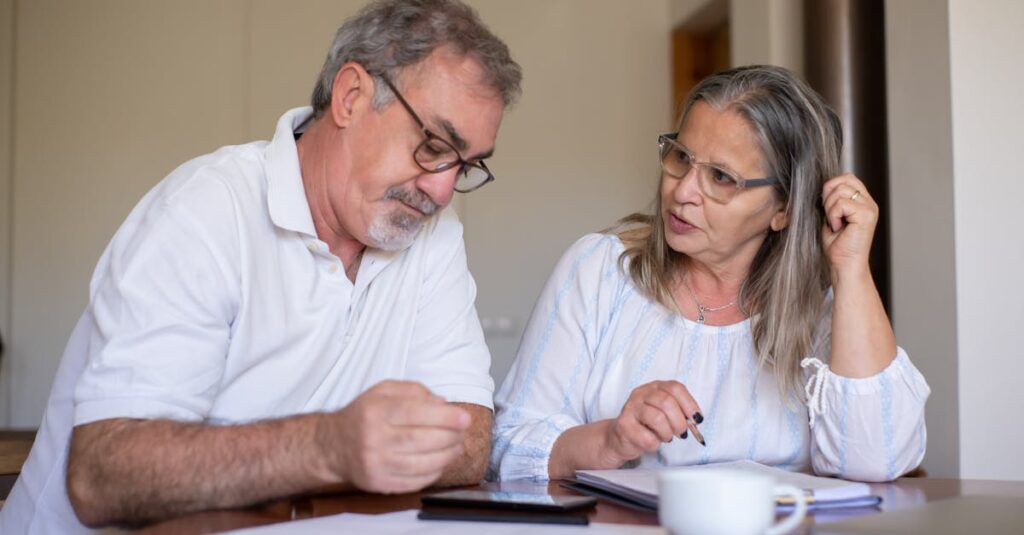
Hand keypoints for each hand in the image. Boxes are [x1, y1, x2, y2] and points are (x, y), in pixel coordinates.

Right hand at [316, 380, 470, 493]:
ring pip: (421, 464)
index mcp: (375, 411)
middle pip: (421, 440)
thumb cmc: (365, 415)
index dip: (444, 417)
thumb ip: (415, 391)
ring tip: (456, 446)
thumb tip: (444, 404)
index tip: (465, 418)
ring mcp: (375, 464)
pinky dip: (434, 472)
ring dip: (447, 456)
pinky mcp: (378, 483)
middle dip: (450, 437)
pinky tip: (440, 462)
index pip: (415, 413)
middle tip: (462, 432)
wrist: (333, 445)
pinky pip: (414, 481)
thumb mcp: (384, 391)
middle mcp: (373, 438)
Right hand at [602, 381, 701, 465]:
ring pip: (657, 418)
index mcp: (654, 387)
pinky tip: (652, 442)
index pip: (675, 388)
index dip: (689, 404)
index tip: (696, 419)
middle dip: (679, 422)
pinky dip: (655, 444)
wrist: (620, 437)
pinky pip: (647, 437)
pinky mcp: (623, 425)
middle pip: (667, 402)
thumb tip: (695, 420)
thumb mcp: (665, 413)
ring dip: (667, 433)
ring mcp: (630, 408)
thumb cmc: (647, 425)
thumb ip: (679, 412)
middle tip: (681, 433)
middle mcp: (641, 394)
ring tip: (665, 437)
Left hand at [821, 174, 877, 275]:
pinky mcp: (867, 215)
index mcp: (863, 202)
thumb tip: (825, 186)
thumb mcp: (831, 216)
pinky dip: (833, 216)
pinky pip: (841, 204)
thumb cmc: (837, 245)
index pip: (848, 177)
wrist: (843, 265)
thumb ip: (833, 200)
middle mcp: (869, 203)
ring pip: (841, 191)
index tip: (826, 206)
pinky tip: (838, 228)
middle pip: (844, 180)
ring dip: (830, 208)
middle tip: (830, 216)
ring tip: (835, 224)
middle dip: (828, 197)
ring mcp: (870, 208)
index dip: (832, 186)